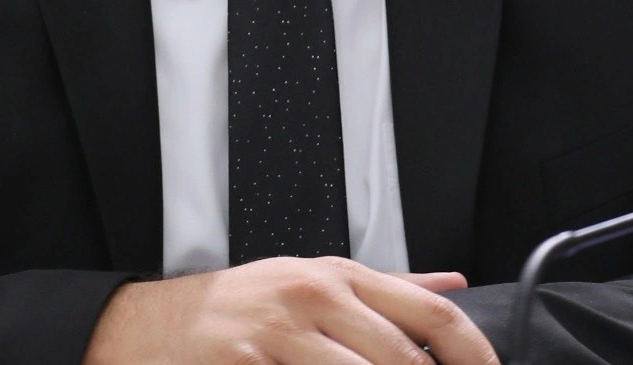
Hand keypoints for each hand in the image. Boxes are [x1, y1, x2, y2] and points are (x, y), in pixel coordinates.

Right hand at [84, 257, 498, 364]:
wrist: (159, 325)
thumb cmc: (244, 306)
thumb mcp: (316, 280)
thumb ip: (390, 288)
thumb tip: (453, 288)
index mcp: (338, 276)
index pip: (429, 316)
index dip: (473, 355)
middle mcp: (314, 298)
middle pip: (402, 359)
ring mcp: (281, 335)